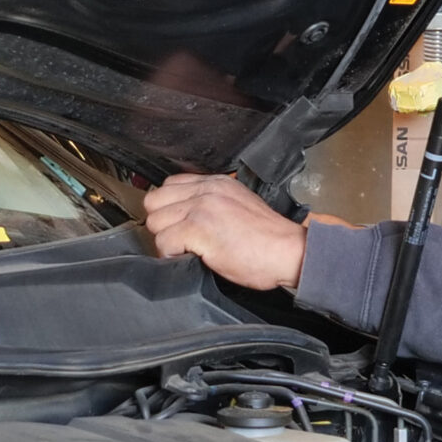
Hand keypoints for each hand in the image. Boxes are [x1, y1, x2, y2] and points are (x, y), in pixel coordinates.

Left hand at [144, 173, 306, 291]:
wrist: (287, 251)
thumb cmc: (268, 239)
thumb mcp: (239, 205)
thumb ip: (213, 204)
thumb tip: (190, 216)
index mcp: (215, 183)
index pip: (169, 186)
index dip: (169, 209)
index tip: (178, 225)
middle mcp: (206, 190)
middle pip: (154, 202)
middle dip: (162, 225)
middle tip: (179, 241)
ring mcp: (201, 208)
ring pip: (155, 222)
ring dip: (166, 241)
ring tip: (187, 251)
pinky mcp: (199, 229)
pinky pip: (164, 242)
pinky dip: (172, 255)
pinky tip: (191, 258)